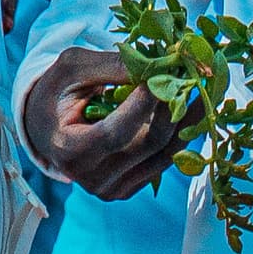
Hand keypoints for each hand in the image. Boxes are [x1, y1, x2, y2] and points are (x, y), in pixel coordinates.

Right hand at [21, 39, 182, 197]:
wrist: (48, 129)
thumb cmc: (58, 92)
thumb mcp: (73, 67)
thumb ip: (111, 65)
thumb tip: (156, 63)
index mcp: (70, 152)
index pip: (117, 132)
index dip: (145, 103)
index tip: (168, 72)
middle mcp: (93, 180)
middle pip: (148, 143)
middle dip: (174, 106)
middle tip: (196, 74)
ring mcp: (114, 190)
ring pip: (165, 153)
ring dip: (189, 119)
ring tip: (205, 87)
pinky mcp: (130, 189)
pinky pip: (165, 160)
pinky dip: (182, 133)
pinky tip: (193, 107)